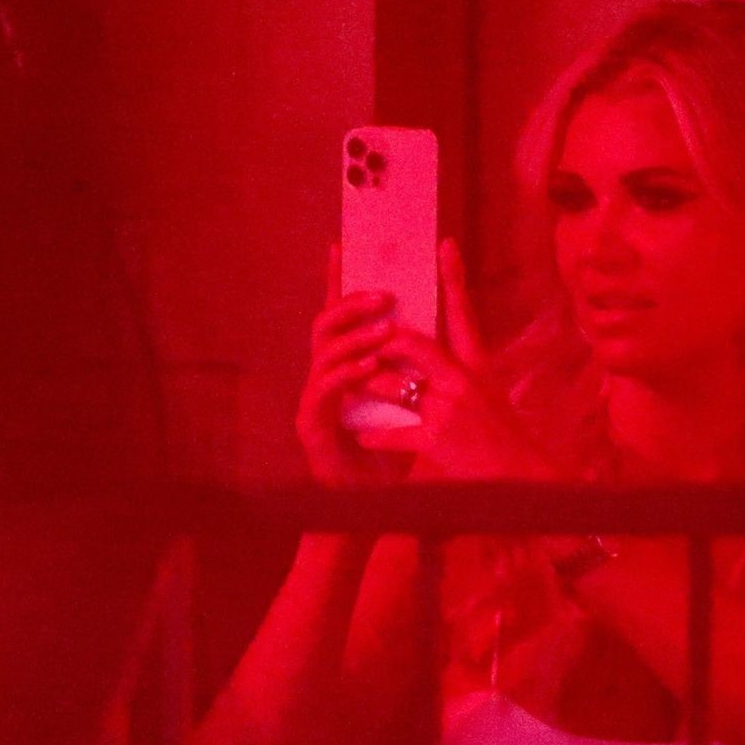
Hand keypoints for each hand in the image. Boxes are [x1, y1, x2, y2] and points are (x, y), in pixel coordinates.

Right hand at [294, 244, 411, 487]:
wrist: (369, 500)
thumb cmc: (388, 451)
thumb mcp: (408, 401)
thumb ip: (412, 367)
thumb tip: (434, 325)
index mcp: (346, 362)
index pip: (341, 314)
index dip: (338, 280)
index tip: (340, 243)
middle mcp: (324, 372)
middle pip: (326, 321)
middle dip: (352, 303)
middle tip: (384, 295)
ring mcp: (313, 396)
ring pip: (324, 351)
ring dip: (355, 337)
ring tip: (384, 330)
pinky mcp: (310, 423)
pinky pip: (325, 390)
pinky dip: (347, 375)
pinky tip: (366, 367)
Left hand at [353, 239, 560, 481]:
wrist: (521, 476)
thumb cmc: (503, 437)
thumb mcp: (488, 395)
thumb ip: (460, 374)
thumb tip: (429, 359)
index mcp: (478, 366)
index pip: (463, 314)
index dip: (454, 278)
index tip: (446, 245)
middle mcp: (463, 381)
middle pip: (413, 345)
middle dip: (383, 342)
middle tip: (364, 338)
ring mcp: (449, 410)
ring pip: (395, 386)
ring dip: (370, 387)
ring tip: (351, 386)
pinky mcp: (437, 441)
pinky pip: (396, 433)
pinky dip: (376, 435)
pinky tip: (362, 435)